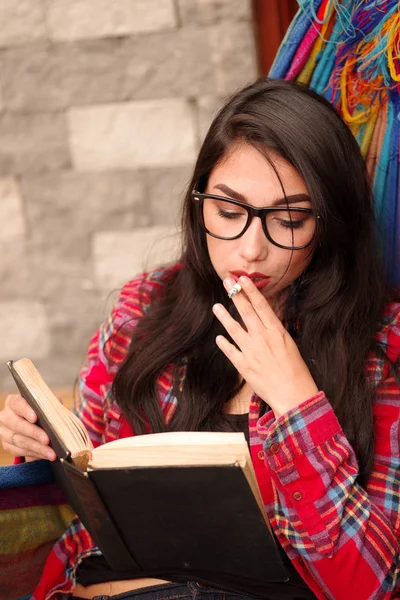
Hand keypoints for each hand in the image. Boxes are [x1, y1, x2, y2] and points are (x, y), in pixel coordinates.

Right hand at [0, 394, 56, 460]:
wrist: (34, 423)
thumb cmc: (41, 410)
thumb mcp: (46, 404)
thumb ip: (50, 406)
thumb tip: (57, 415)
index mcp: (13, 402)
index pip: (17, 403)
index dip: (26, 410)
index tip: (35, 417)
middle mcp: (5, 416)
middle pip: (18, 425)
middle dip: (34, 433)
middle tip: (47, 440)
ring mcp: (4, 432)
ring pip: (20, 441)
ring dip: (38, 448)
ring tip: (51, 453)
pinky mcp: (7, 445)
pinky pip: (21, 451)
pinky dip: (36, 454)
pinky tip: (46, 455)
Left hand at [212, 276, 318, 417]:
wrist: (294, 395)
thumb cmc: (296, 370)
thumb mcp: (289, 344)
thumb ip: (275, 330)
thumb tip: (266, 316)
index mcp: (277, 331)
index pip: (261, 305)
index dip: (250, 291)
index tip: (242, 279)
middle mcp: (263, 338)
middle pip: (246, 312)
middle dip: (235, 294)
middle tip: (226, 281)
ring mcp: (252, 352)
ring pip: (234, 329)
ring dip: (224, 316)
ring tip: (216, 306)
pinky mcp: (244, 366)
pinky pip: (230, 351)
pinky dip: (224, 343)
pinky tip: (219, 338)